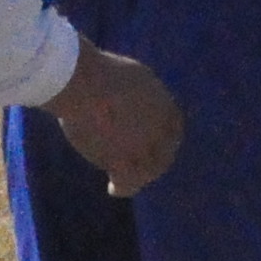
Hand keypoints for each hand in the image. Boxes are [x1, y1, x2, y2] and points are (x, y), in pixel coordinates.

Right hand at [44, 42, 184, 195]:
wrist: (86, 83)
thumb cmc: (98, 72)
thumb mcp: (129, 76)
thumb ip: (135, 92)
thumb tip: (130, 96)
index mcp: (164, 103)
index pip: (174, 127)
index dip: (166, 138)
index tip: (156, 146)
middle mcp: (160, 128)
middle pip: (165, 152)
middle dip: (156, 161)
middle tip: (144, 169)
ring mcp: (143, 147)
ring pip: (149, 170)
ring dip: (139, 176)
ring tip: (126, 183)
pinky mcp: (123, 162)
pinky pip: (128, 182)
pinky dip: (122, 187)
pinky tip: (113, 189)